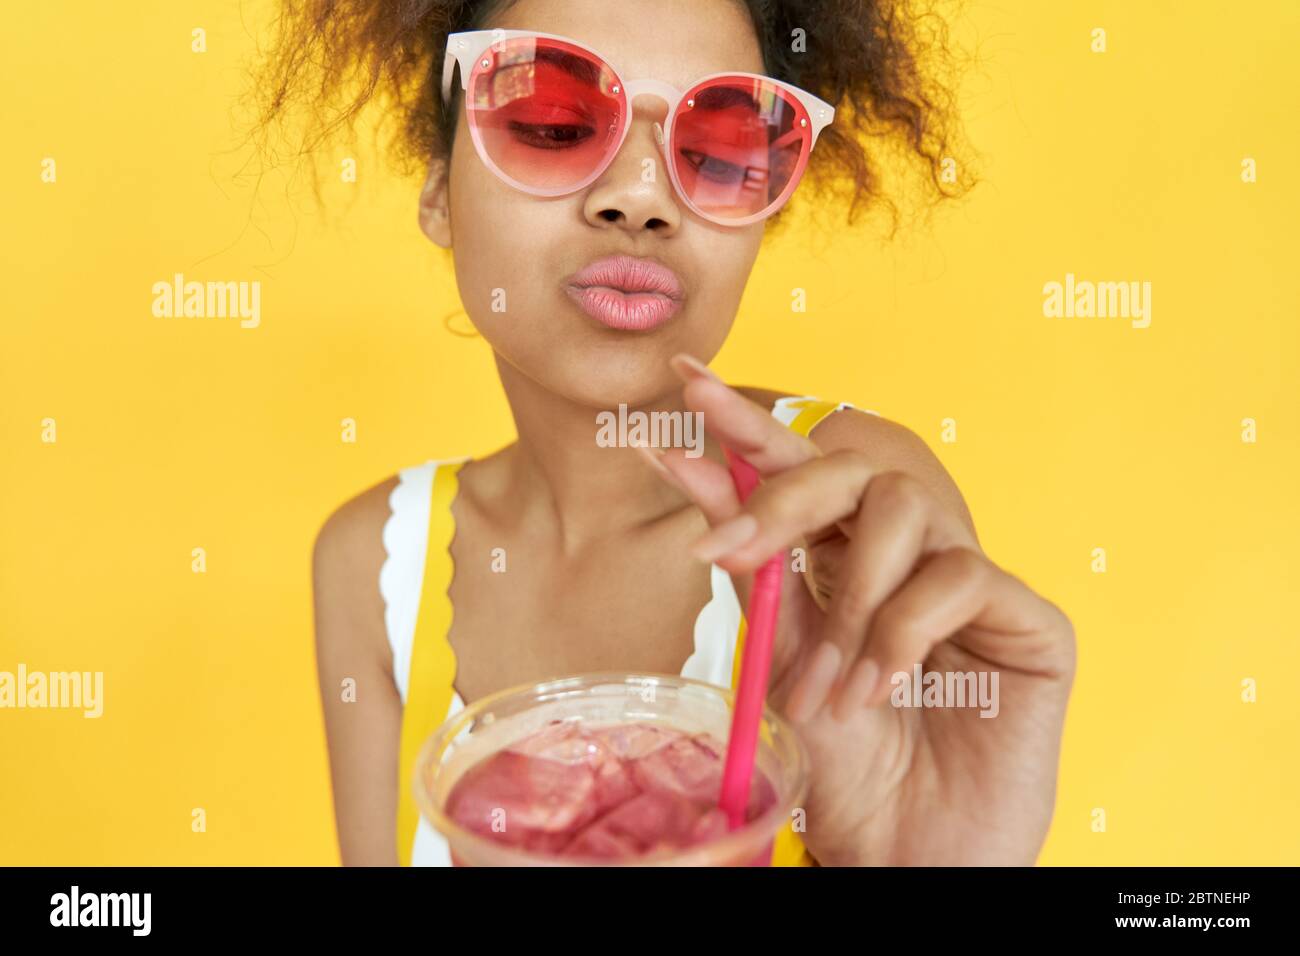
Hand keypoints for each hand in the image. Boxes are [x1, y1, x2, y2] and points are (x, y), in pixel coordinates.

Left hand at [641, 355, 1076, 865]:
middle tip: (730, 547)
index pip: (801, 471)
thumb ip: (752, 565)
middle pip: (852, 468)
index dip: (749, 424)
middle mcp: (910, 557)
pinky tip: (884, 685)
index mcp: (846, 559)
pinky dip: (905, 630)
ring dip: (849, 598)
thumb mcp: (781, 657)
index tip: (687, 381)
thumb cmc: (846, 763)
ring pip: (905, 511)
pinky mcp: (1031, 619)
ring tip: (831, 683)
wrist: (905, 850)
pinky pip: (961, 575)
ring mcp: (972, 582)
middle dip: (782, 499)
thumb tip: (689, 466)